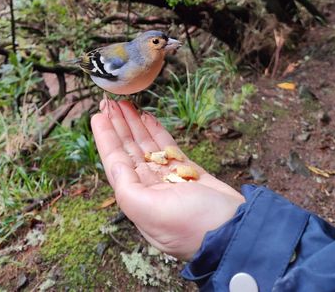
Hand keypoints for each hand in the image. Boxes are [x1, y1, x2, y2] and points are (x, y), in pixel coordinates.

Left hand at [91, 100, 244, 260]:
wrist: (236, 231)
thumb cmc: (194, 226)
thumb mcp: (153, 212)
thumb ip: (128, 190)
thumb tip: (115, 166)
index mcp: (138, 200)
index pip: (116, 163)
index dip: (106, 138)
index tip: (98, 115)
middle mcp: (150, 189)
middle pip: (129, 151)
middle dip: (118, 127)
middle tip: (109, 102)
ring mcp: (169, 179)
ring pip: (146, 146)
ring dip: (134, 125)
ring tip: (125, 105)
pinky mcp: (188, 172)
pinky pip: (166, 147)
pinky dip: (156, 131)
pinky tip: (147, 117)